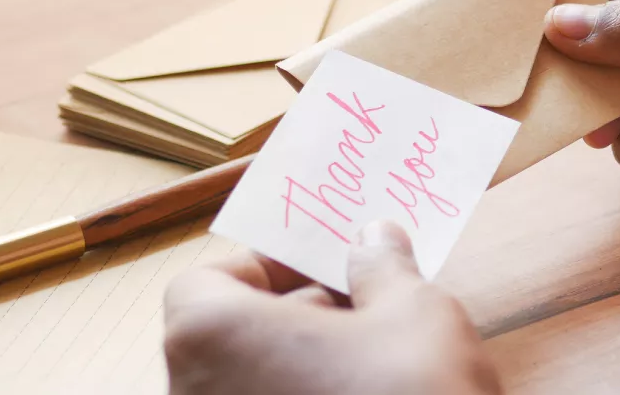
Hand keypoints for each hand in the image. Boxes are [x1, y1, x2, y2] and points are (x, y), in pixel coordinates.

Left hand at [162, 221, 499, 394]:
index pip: (205, 284)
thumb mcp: (414, 313)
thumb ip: (382, 268)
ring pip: (248, 387)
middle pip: (226, 339)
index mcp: (211, 337)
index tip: (328, 268)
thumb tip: (374, 239)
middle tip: (364, 308)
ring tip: (373, 363)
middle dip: (295, 317)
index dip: (268, 268)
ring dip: (301, 367)